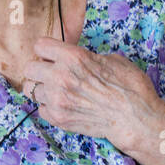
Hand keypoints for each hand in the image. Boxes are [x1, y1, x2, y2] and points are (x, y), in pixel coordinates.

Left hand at [22, 37, 164, 151]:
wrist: (135, 119)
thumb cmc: (130, 88)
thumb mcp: (112, 60)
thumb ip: (87, 57)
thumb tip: (79, 59)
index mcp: (73, 57)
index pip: (39, 46)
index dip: (47, 50)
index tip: (52, 55)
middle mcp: (60, 77)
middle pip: (29, 68)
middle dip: (39, 70)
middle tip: (51, 74)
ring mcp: (57, 99)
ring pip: (32, 90)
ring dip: (43, 89)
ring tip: (58, 91)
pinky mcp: (58, 118)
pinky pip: (41, 109)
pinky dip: (49, 107)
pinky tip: (64, 105)